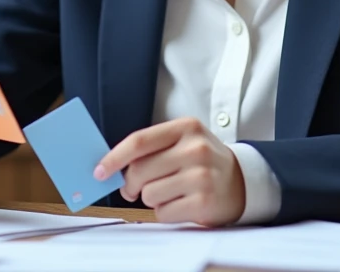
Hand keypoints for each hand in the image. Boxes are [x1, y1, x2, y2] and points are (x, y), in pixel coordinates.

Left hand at [93, 117, 244, 225]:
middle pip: (139, 170)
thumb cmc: (201, 161)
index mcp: (186, 127)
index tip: (99, 171)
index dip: (114, 158)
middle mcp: (195, 148)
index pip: (139, 141)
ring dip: (151, 198)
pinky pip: (163, 212)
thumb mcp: (183, 141)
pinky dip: (165, 212)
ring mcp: (201, 175)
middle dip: (130, 184)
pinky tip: (180, 204)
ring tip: (169, 192)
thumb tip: (109, 167)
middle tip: (134, 189)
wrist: (241, 182)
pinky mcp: (204, 201)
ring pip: (148, 194)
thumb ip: (151, 148)